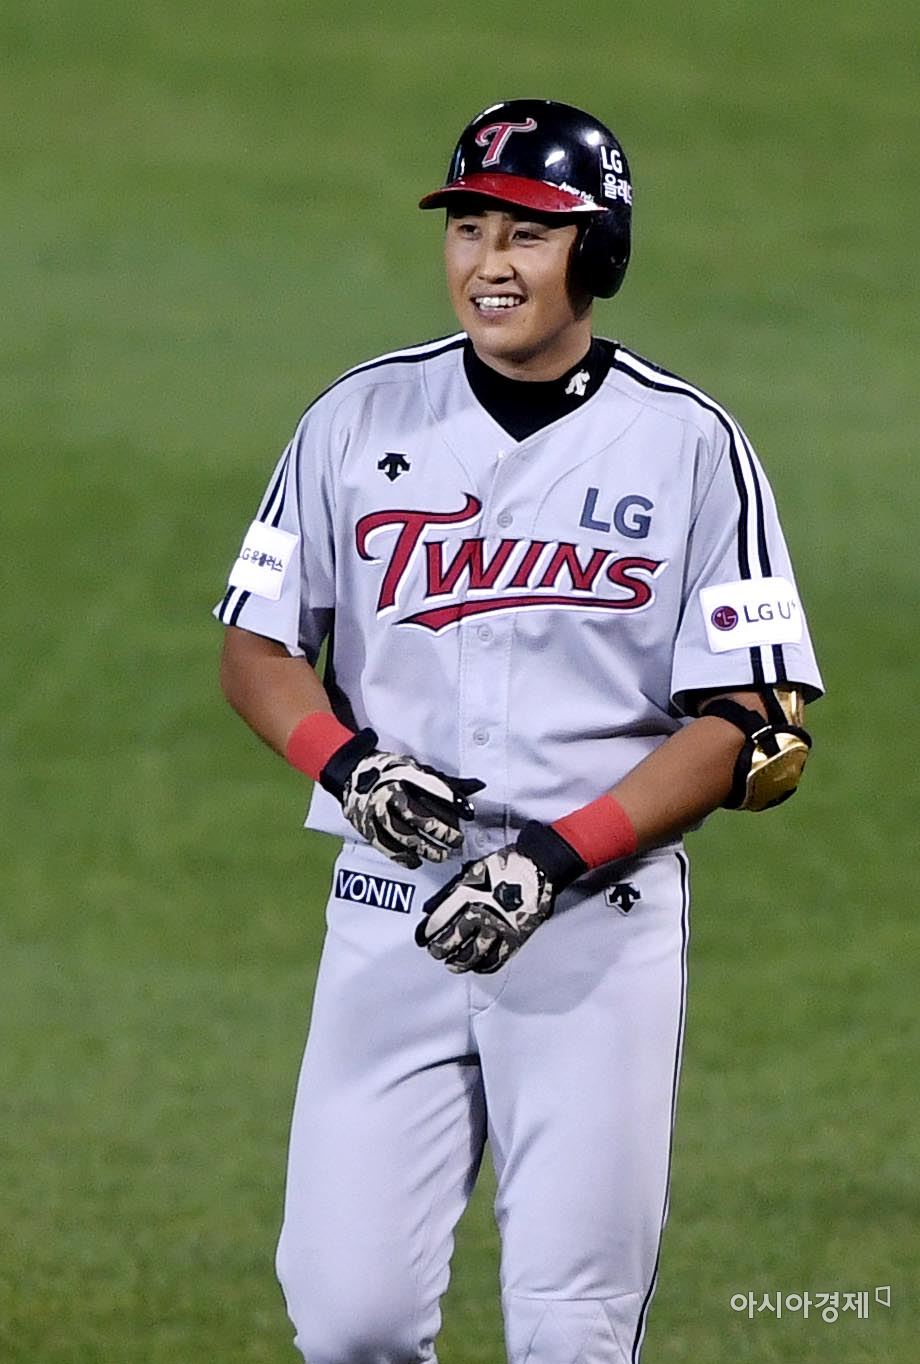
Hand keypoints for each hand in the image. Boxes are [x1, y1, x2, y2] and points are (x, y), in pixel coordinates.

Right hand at [321, 730, 483, 867]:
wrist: (351, 771)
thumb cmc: (390, 771)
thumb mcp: (417, 769)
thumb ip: (446, 782)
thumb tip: (478, 786)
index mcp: (403, 774)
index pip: (432, 787)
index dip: (452, 800)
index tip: (469, 812)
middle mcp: (388, 791)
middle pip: (416, 815)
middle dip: (440, 830)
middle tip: (457, 840)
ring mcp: (375, 810)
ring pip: (402, 834)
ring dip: (424, 848)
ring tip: (441, 855)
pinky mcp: (366, 825)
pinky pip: (384, 845)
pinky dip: (401, 856)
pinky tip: (415, 861)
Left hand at [415, 845, 556, 972]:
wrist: (538, 866)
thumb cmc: (506, 865)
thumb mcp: (473, 870)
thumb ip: (453, 891)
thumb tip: (432, 907)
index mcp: (468, 894)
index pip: (440, 919)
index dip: (428, 931)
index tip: (423, 938)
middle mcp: (482, 912)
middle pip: (453, 939)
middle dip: (440, 949)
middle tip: (435, 952)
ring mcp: (499, 927)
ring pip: (473, 954)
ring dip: (459, 962)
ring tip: (452, 964)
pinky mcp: (515, 937)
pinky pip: (496, 959)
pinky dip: (484, 966)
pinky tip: (478, 966)